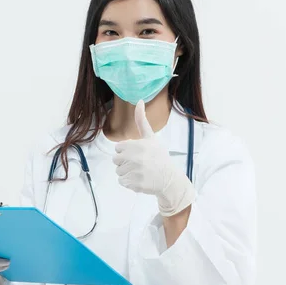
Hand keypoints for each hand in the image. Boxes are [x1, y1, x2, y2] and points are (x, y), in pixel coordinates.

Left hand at [113, 100, 194, 216]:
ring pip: (118, 171)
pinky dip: (129, 183)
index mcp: (136, 145)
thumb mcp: (150, 137)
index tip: (138, 154)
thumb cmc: (159, 156)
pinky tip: (140, 180)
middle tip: (139, 164)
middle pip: (116, 160)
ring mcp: (134, 172)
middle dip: (125, 162)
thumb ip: (141, 120)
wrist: (169, 179)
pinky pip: (122, 182)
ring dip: (127, 173)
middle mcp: (134, 158)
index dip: (127, 151)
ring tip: (140, 172)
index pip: (118, 148)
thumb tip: (139, 100)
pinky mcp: (134, 184)